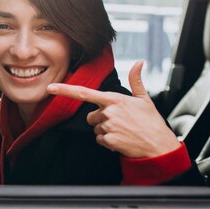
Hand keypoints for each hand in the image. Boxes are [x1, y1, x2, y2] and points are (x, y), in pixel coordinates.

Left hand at [47, 61, 179, 158]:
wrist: (159, 146)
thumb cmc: (151, 121)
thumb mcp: (144, 99)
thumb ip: (136, 80)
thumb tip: (140, 62)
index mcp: (114, 99)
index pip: (84, 93)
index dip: (65, 90)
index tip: (51, 88)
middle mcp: (109, 112)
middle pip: (91, 116)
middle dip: (101, 119)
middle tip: (120, 122)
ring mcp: (108, 126)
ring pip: (96, 128)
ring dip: (106, 131)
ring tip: (123, 131)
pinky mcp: (108, 140)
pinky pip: (99, 140)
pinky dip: (108, 142)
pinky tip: (122, 140)